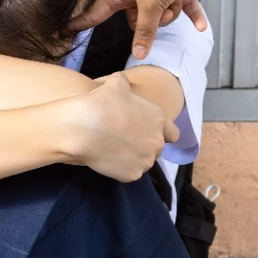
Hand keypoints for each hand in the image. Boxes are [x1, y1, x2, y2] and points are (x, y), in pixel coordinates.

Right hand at [59, 73, 178, 182]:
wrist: (85, 128)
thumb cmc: (102, 103)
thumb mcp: (115, 84)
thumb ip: (124, 83)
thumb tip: (121, 82)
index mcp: (158, 120)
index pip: (173, 134)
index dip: (162, 133)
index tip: (147, 132)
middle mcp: (157, 142)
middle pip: (157, 148)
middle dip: (145, 145)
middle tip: (125, 140)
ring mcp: (146, 160)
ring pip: (143, 161)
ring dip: (133, 157)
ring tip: (113, 149)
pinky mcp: (133, 175)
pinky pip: (129, 172)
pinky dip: (120, 168)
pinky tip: (107, 158)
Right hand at [69, 0, 210, 59]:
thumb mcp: (150, 5)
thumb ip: (144, 31)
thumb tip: (137, 53)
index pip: (97, 12)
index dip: (82, 22)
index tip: (65, 31)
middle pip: (138, 19)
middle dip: (153, 20)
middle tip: (159, 7)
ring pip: (162, 14)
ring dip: (172, 9)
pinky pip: (183, 4)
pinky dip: (191, 12)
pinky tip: (201, 26)